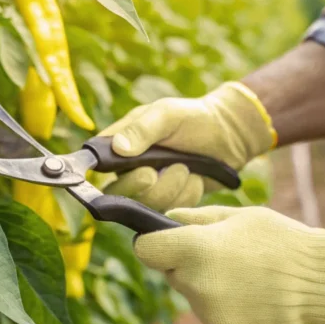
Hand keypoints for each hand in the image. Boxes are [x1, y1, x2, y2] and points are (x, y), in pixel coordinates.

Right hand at [99, 82, 275, 210]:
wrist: (228, 135)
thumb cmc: (193, 117)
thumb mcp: (166, 114)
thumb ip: (142, 129)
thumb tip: (118, 149)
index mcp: (119, 144)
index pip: (96, 165)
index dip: (105, 176)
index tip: (139, 173)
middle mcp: (128, 169)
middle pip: (118, 194)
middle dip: (144, 185)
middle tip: (162, 170)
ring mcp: (148, 188)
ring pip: (147, 204)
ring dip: (172, 186)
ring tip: (186, 167)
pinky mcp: (169, 201)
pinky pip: (171, 208)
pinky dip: (187, 193)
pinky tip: (196, 177)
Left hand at [135, 206, 324, 323]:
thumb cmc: (281, 239)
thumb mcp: (239, 216)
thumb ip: (198, 218)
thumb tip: (168, 219)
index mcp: (195, 251)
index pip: (145, 250)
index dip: (154, 244)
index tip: (168, 242)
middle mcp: (197, 287)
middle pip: (176, 277)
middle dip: (192, 267)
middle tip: (229, 258)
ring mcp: (213, 318)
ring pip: (200, 301)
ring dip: (216, 291)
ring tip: (253, 279)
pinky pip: (222, 322)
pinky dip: (236, 313)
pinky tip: (261, 300)